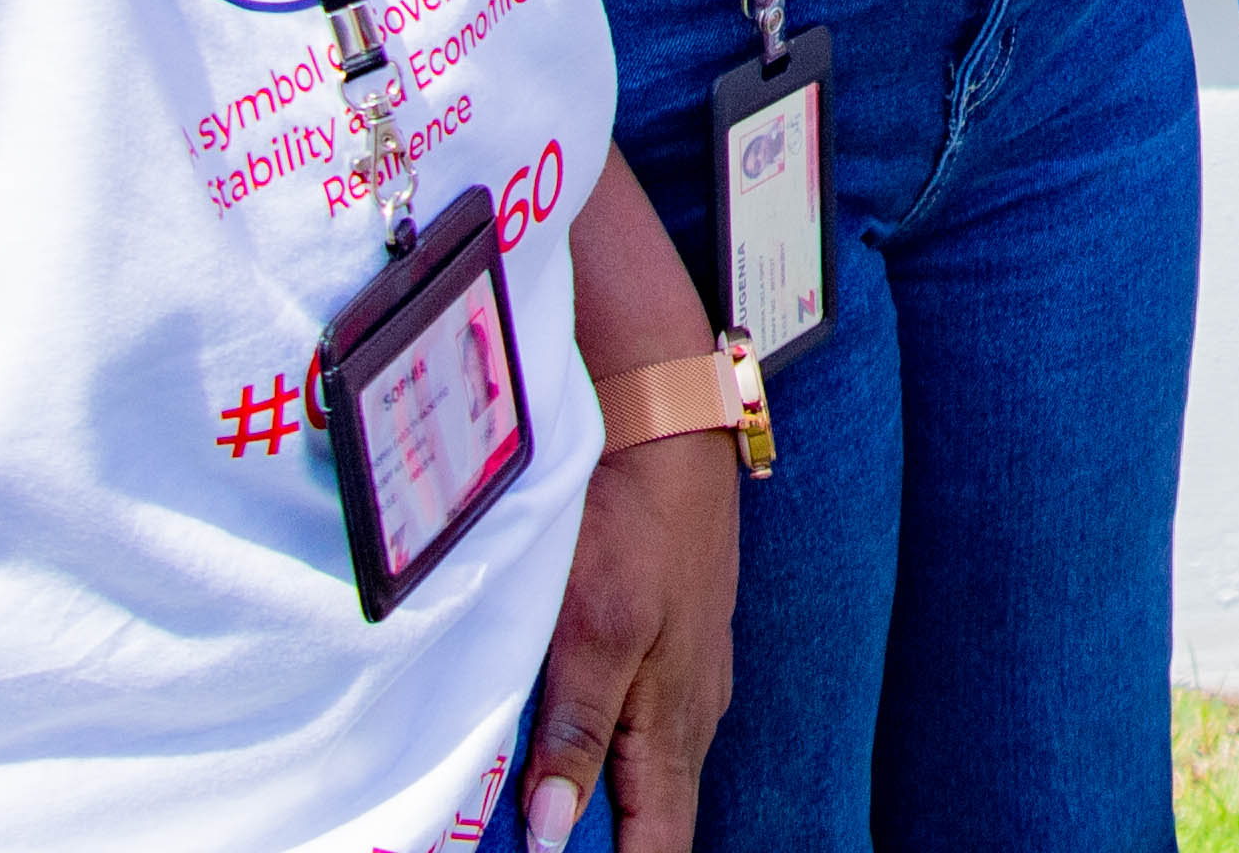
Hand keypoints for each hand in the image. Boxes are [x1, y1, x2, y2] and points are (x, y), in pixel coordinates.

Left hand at [528, 423, 739, 850]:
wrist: (666, 427)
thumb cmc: (634, 527)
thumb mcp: (596, 631)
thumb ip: (577, 732)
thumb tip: (553, 834)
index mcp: (675, 723)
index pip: (660, 845)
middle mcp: (691, 709)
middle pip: (658, 816)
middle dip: (614, 847)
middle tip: (548, 847)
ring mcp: (687, 671)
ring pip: (653, 770)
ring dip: (615, 808)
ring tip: (557, 826)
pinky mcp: (673, 637)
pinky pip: (648, 724)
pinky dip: (615, 756)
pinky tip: (582, 749)